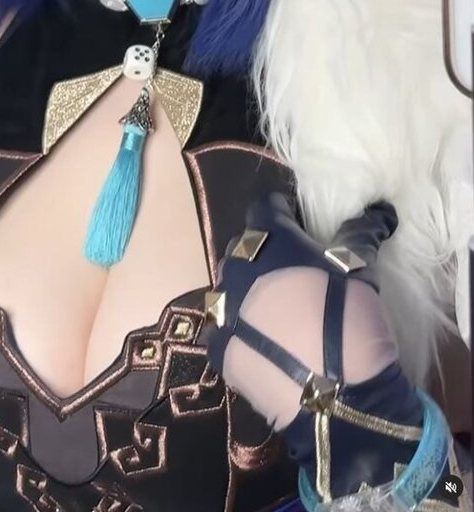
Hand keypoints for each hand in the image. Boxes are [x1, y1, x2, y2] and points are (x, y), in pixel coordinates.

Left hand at [204, 195, 452, 506]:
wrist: (335, 393)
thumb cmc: (348, 317)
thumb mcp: (360, 268)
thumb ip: (362, 233)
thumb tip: (381, 211)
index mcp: (268, 240)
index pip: (266, 207)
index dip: (283, 210)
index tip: (299, 221)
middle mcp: (236, 268)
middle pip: (245, 247)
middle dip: (264, 251)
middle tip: (292, 267)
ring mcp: (222, 310)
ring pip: (228, 287)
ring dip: (247, 290)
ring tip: (275, 307)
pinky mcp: (219, 349)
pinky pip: (221, 328)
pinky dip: (237, 329)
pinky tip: (258, 340)